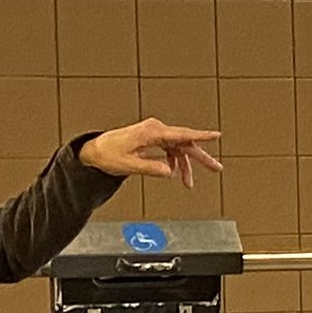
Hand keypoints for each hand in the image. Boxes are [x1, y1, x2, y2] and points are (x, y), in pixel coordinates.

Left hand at [78, 118, 220, 186]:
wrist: (95, 150)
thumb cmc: (109, 154)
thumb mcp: (130, 165)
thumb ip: (151, 168)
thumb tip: (169, 172)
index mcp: (151, 132)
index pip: (181, 134)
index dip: (201, 136)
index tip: (216, 135)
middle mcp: (155, 130)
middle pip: (184, 143)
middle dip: (200, 158)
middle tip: (216, 168)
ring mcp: (155, 134)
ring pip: (178, 149)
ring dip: (185, 166)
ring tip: (189, 183)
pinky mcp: (153, 139)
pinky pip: (170, 150)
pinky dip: (174, 162)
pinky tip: (175, 173)